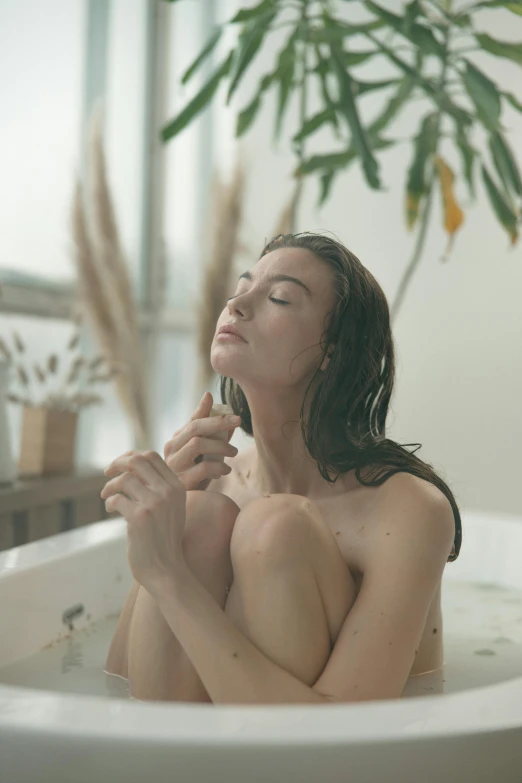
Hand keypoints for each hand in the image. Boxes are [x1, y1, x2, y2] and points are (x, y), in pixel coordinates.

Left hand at [101, 450, 186, 591]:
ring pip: (124, 479)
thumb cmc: (164, 539)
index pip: (152, 456)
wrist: (166, 570)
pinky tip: (111, 509)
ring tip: (105, 496)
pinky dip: (109, 502)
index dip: (132, 456)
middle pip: (137, 461)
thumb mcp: (171, 508)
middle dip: (118, 463)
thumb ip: (159, 488)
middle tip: (107, 472)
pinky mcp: (139, 518)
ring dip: (110, 486)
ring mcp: (155, 504)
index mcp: (177, 487)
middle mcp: (168, 492)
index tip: (120, 465)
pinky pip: (116, 499)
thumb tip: (132, 464)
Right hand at [163, 391, 241, 490]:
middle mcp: (172, 449)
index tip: (231, 412)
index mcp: (177, 440)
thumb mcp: (205, 455)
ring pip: (197, 444)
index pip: (193, 419)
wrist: (184, 507)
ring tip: (233, 452)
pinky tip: (225, 471)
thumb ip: (214, 436)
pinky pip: (203, 468)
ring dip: (220, 445)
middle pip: (194, 428)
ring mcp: (174, 465)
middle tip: (238, 421)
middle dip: (218, 422)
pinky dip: (218, 467)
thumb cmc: (195, 477)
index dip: (208, 410)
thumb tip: (227, 417)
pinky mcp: (181, 482)